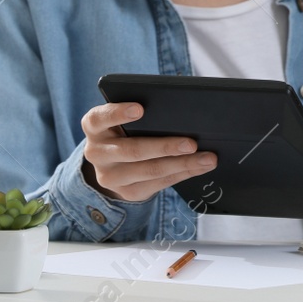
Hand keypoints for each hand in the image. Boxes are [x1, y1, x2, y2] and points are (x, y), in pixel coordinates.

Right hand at [80, 102, 214, 202]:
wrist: (113, 163)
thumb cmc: (126, 130)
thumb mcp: (124, 119)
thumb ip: (143, 113)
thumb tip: (182, 112)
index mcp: (94, 126)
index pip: (100, 118)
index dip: (118, 113)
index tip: (140, 109)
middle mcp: (96, 152)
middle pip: (132, 150)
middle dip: (165, 147)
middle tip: (192, 143)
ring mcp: (109, 176)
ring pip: (150, 171)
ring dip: (183, 164)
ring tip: (208, 158)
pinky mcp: (127, 192)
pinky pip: (159, 183)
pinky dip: (184, 173)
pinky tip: (201, 166)